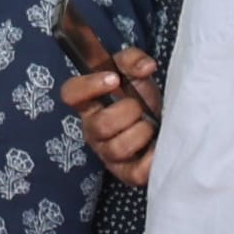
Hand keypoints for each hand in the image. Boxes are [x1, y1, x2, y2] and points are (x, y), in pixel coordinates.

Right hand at [61, 44, 159, 188]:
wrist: (162, 122)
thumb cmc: (140, 97)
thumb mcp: (136, 72)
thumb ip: (134, 60)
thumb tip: (146, 67)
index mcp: (89, 104)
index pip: (70, 94)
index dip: (88, 86)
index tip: (113, 80)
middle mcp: (93, 130)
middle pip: (99, 125)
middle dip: (127, 111)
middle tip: (140, 107)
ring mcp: (108, 154)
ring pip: (117, 148)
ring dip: (141, 133)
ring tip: (150, 127)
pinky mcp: (126, 173)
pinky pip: (135, 172)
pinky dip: (151, 158)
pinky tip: (157, 147)